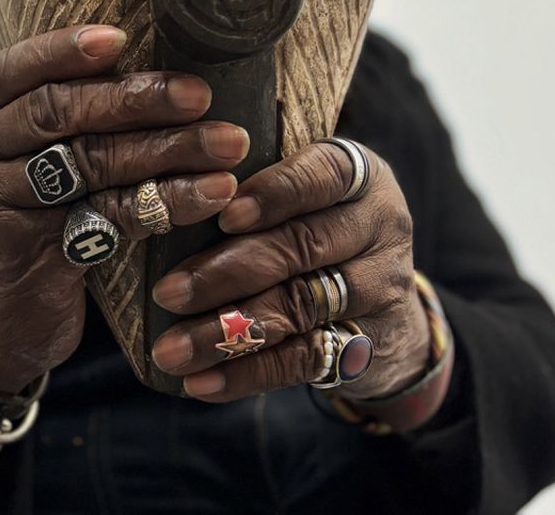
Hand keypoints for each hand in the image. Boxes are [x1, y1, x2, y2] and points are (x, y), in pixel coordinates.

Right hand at [0, 25, 249, 394]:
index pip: (17, 66)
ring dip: (166, 150)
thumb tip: (168, 70)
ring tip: (227, 144)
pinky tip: (209, 194)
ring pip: (88, 162)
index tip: (123, 37)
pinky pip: (106, 216)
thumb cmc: (37, 222)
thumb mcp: (38, 163)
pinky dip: (165, 202)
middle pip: (57, 110)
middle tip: (199, 94)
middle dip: (134, 98)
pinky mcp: (24, 249)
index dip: (67, 48)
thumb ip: (75, 120)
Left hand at [149, 140, 430, 401]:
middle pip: (301, 246)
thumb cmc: (317, 225)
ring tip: (173, 348)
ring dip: (228, 331)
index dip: (275, 194)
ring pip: (299, 307)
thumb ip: (255, 186)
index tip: (222, 216)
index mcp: (360, 173)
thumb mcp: (305, 192)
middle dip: (227, 271)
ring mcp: (382, 287)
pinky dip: (248, 373)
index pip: (323, 174)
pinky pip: (304, 360)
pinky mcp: (371, 344)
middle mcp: (381, 224)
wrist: (385, 309)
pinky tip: (202, 382)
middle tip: (169, 293)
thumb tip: (173, 201)